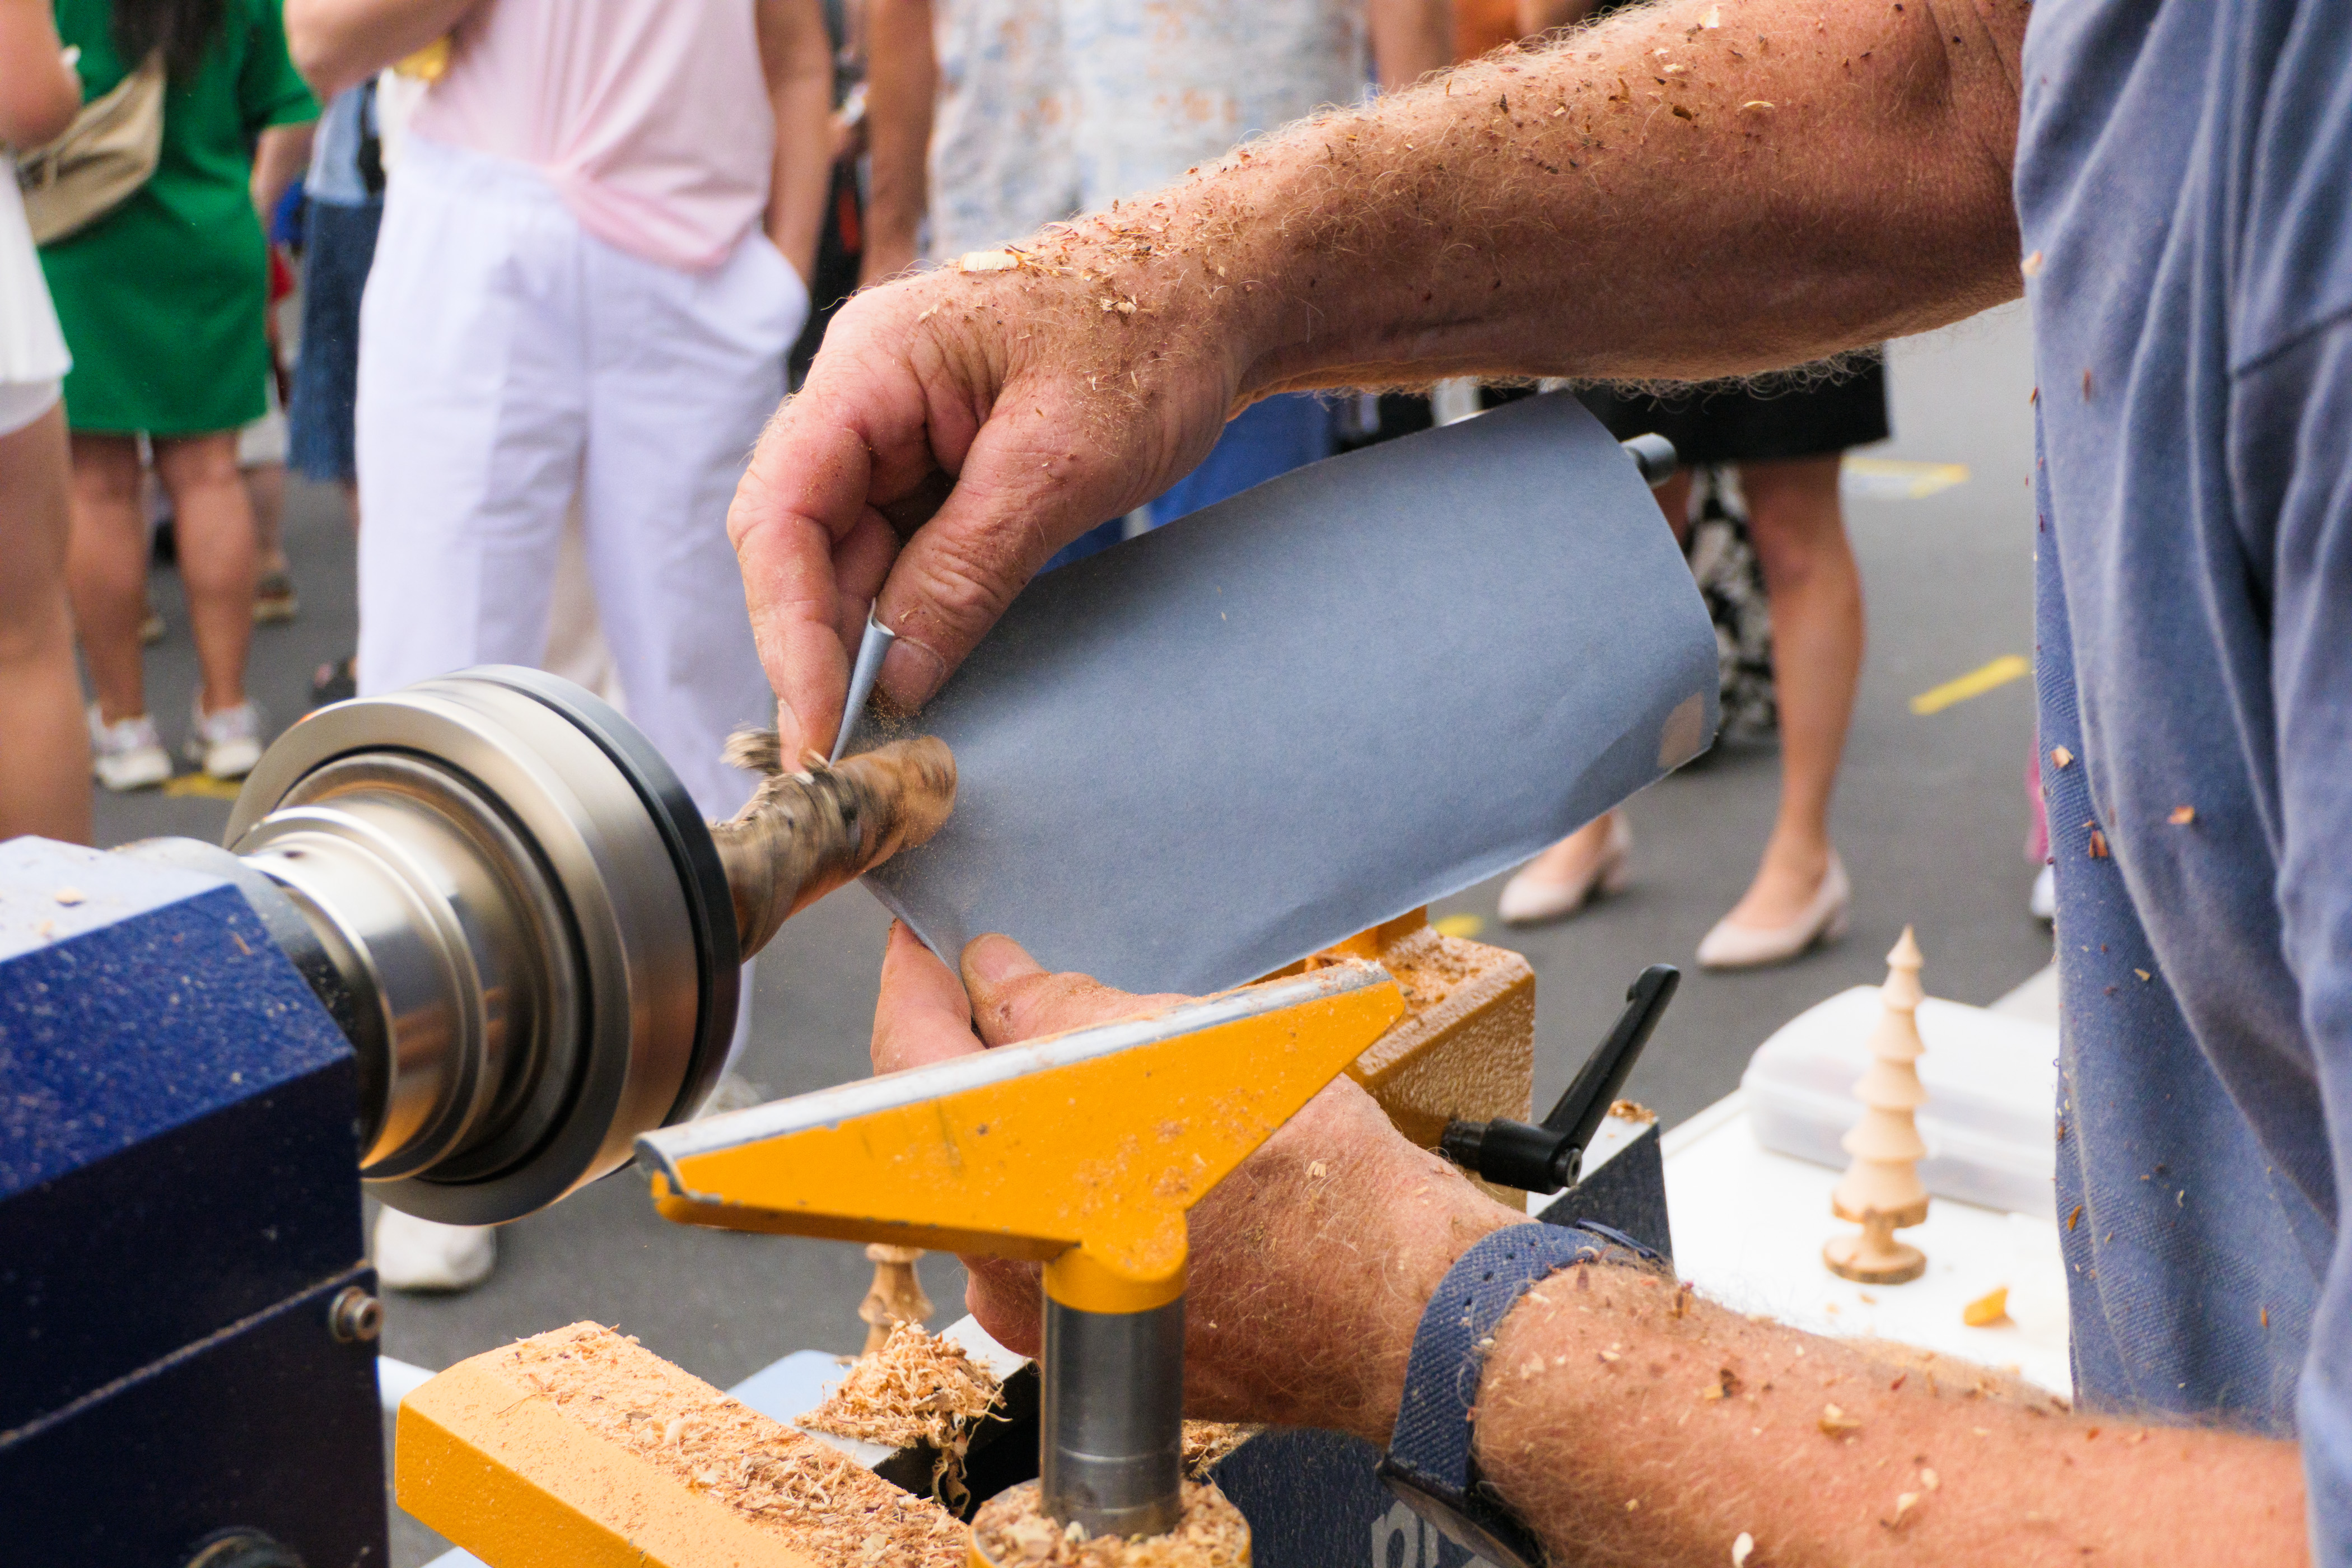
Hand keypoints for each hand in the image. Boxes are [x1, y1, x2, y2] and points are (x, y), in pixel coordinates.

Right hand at [728, 236, 1245, 759]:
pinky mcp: (934, 469)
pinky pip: (896, 555)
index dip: (788, 626)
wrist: (1219, 292)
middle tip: (848, 752)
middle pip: (798, 543)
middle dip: (818, 648)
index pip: (780, 509)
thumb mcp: (1061, 465)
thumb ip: (968, 569)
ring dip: (859, 642)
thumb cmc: (1150, 337)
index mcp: (870, 364)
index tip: (820, 720)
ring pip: (844, 559)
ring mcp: (895, 435)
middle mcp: (862, 398)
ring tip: (885, 728)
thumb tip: (896, 676)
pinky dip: (903, 618)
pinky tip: (917, 674)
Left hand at [870, 923, 1517, 1439]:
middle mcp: (1009, 1272)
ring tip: (1105, 1062)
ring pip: (1009, 1184)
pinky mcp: (1097, 1339)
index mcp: (1014, 1191)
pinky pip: (1054, 1233)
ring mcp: (1048, 1317)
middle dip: (981, 1051)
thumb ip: (1065, 1011)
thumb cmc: (1317, 1184)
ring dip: (1038, 1114)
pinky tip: (1140, 1139)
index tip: (921, 943)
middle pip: (953, 1134)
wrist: (1402, 1307)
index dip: (913, 988)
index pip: (912, 1065)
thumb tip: (994, 974)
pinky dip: (1077, 1175)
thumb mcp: (1185, 1049)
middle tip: (1011, 985)